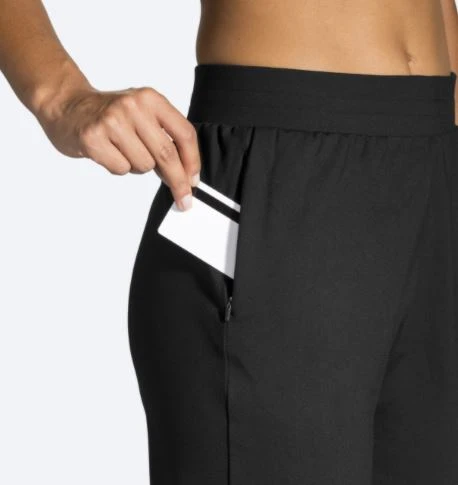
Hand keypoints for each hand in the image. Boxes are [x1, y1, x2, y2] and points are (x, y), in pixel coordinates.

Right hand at [36, 85, 200, 210]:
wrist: (67, 105)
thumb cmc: (110, 115)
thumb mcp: (142, 114)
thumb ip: (165, 137)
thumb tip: (186, 176)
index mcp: (151, 99)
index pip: (184, 134)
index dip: (193, 162)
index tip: (194, 182)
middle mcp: (133, 106)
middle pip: (167, 154)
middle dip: (178, 182)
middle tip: (183, 199)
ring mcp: (111, 121)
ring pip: (144, 165)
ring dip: (138, 167)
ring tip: (124, 151)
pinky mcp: (92, 138)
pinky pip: (121, 169)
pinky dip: (119, 168)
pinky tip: (109, 153)